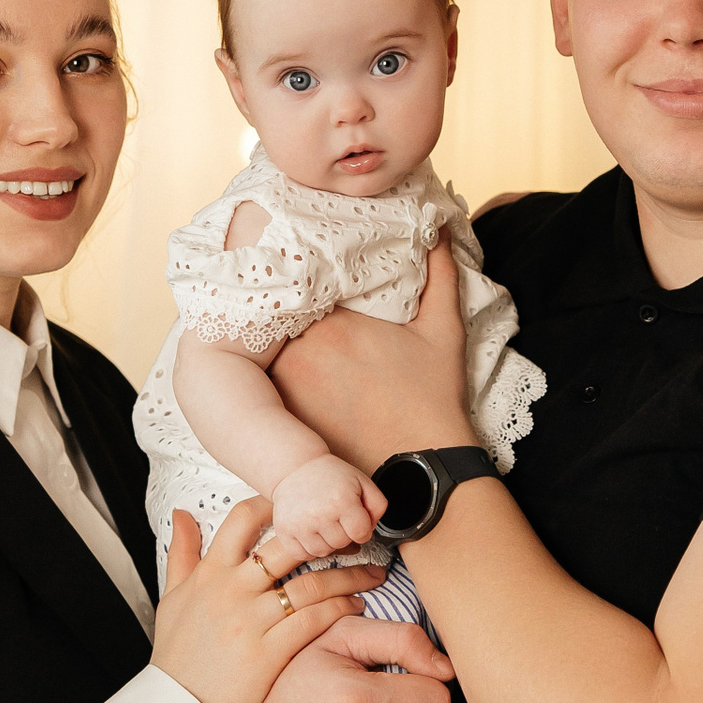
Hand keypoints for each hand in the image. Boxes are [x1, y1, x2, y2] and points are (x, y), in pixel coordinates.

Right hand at [152, 501, 383, 702]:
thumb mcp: (172, 597)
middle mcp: (232, 589)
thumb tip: (183, 514)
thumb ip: (181, 552)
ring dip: (347, 576)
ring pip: (311, 583)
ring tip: (369, 576)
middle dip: (328, 538)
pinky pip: (313, 620)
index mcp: (210, 573)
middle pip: (290, 545)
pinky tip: (355, 607)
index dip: (276, 506)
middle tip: (354, 539)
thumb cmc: (176, 655)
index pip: (244, 518)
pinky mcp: (269, 652)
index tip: (303, 510)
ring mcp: (251, 620)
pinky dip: (339, 609)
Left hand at [271, 236, 475, 472]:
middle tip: (279, 291)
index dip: (297, 275)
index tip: (302, 268)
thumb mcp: (444, 332)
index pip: (298, 283)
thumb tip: (442, 232)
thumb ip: (441, 276)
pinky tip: (269, 368)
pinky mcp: (280, 418)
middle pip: (271, 314)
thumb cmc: (433, 400)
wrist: (421, 470)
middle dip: (275, 302)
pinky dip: (262, 373)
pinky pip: (259, 384)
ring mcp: (283, 389)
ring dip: (264, 337)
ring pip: (260, 348)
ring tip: (267, 325)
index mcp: (334, 325)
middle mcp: (299, 353)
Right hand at [272, 454, 387, 556]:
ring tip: (322, 523)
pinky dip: (307, 548)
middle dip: (343, 534)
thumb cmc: (331, 476)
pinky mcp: (284, 530)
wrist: (296, 467)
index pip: (361, 534)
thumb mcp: (362, 482)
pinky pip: (301, 554)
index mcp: (342, 500)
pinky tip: (309, 531)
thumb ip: (378, 506)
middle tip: (336, 517)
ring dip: (326, 542)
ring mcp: (299, 524)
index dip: (361, 529)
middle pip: (342, 544)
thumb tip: (370, 530)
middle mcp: (319, 514)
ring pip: (322, 552)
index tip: (353, 519)